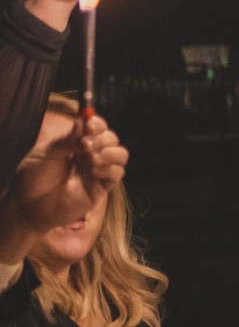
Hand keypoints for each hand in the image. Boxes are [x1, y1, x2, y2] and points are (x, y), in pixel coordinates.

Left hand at [11, 114, 127, 230]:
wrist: (29, 205)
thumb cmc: (33, 178)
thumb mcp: (45, 153)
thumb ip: (66, 139)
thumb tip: (82, 120)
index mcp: (76, 144)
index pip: (96, 128)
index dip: (97, 123)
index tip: (89, 124)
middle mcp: (90, 155)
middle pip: (111, 139)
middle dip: (102, 138)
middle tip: (84, 144)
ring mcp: (97, 171)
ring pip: (120, 154)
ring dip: (109, 152)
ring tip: (90, 158)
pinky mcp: (101, 187)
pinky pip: (117, 173)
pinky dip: (110, 168)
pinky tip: (93, 171)